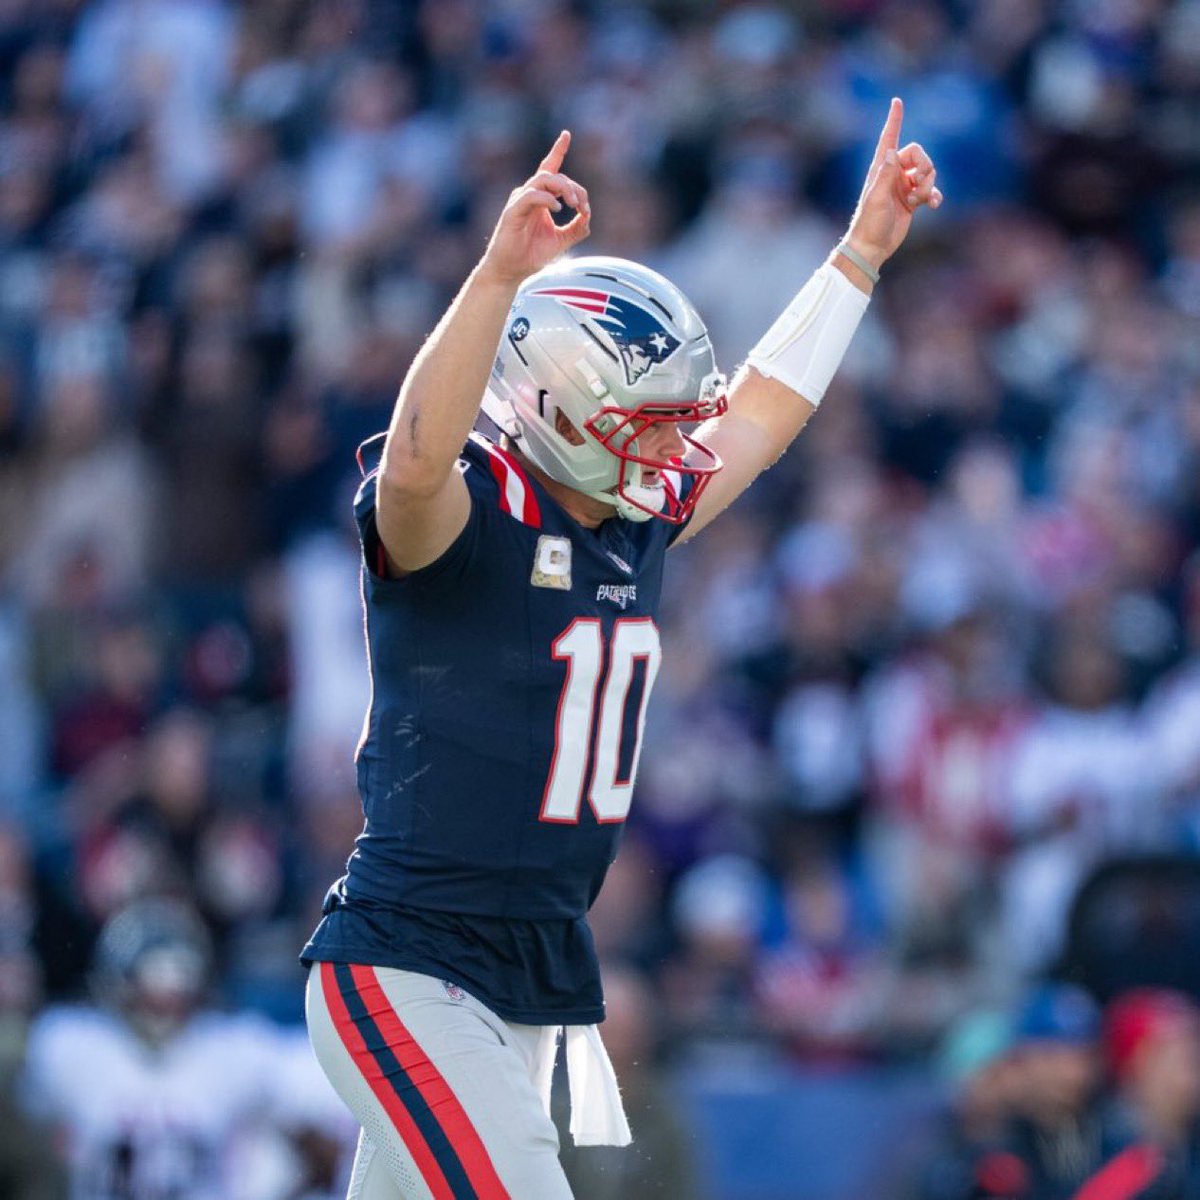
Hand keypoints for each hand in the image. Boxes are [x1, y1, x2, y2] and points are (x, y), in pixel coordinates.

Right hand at [479, 131, 590, 286]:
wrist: (511, 271)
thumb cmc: (531, 255)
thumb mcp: (561, 241)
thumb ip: (576, 228)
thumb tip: (588, 217)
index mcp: (540, 199)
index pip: (549, 168)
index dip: (557, 150)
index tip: (566, 134)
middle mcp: (529, 195)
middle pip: (555, 176)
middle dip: (574, 188)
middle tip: (583, 207)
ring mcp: (520, 201)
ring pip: (544, 180)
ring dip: (563, 189)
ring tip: (573, 205)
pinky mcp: (513, 211)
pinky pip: (532, 196)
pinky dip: (547, 199)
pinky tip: (558, 209)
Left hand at [844, 98, 941, 271]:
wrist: (872, 247)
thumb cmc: (869, 223)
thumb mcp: (877, 198)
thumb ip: (885, 175)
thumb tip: (892, 152)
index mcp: (880, 169)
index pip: (889, 139)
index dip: (894, 121)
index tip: (897, 101)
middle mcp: (892, 174)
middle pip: (918, 155)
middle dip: (925, 166)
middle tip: (919, 185)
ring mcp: (903, 186)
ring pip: (927, 172)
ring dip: (929, 184)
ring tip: (919, 200)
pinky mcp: (912, 199)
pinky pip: (930, 189)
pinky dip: (934, 195)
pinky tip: (933, 205)